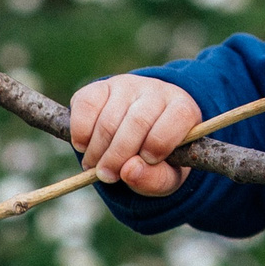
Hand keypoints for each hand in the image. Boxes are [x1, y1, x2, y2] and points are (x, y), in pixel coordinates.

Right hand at [68, 74, 202, 195]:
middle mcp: (156, 91)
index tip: (146, 161)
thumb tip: (128, 171)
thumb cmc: (159, 159)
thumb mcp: (167, 177)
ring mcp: (126, 85)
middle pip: (137, 121)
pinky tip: (85, 147)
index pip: (177, 117)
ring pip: (109, 119)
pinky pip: (86, 106)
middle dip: (119, 155)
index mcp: (183, 109)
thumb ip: (155, 179)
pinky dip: (81, 133)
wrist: (138, 136)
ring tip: (97, 167)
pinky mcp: (99, 87)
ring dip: (98, 151)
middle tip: (108, 176)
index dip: (159, 143)